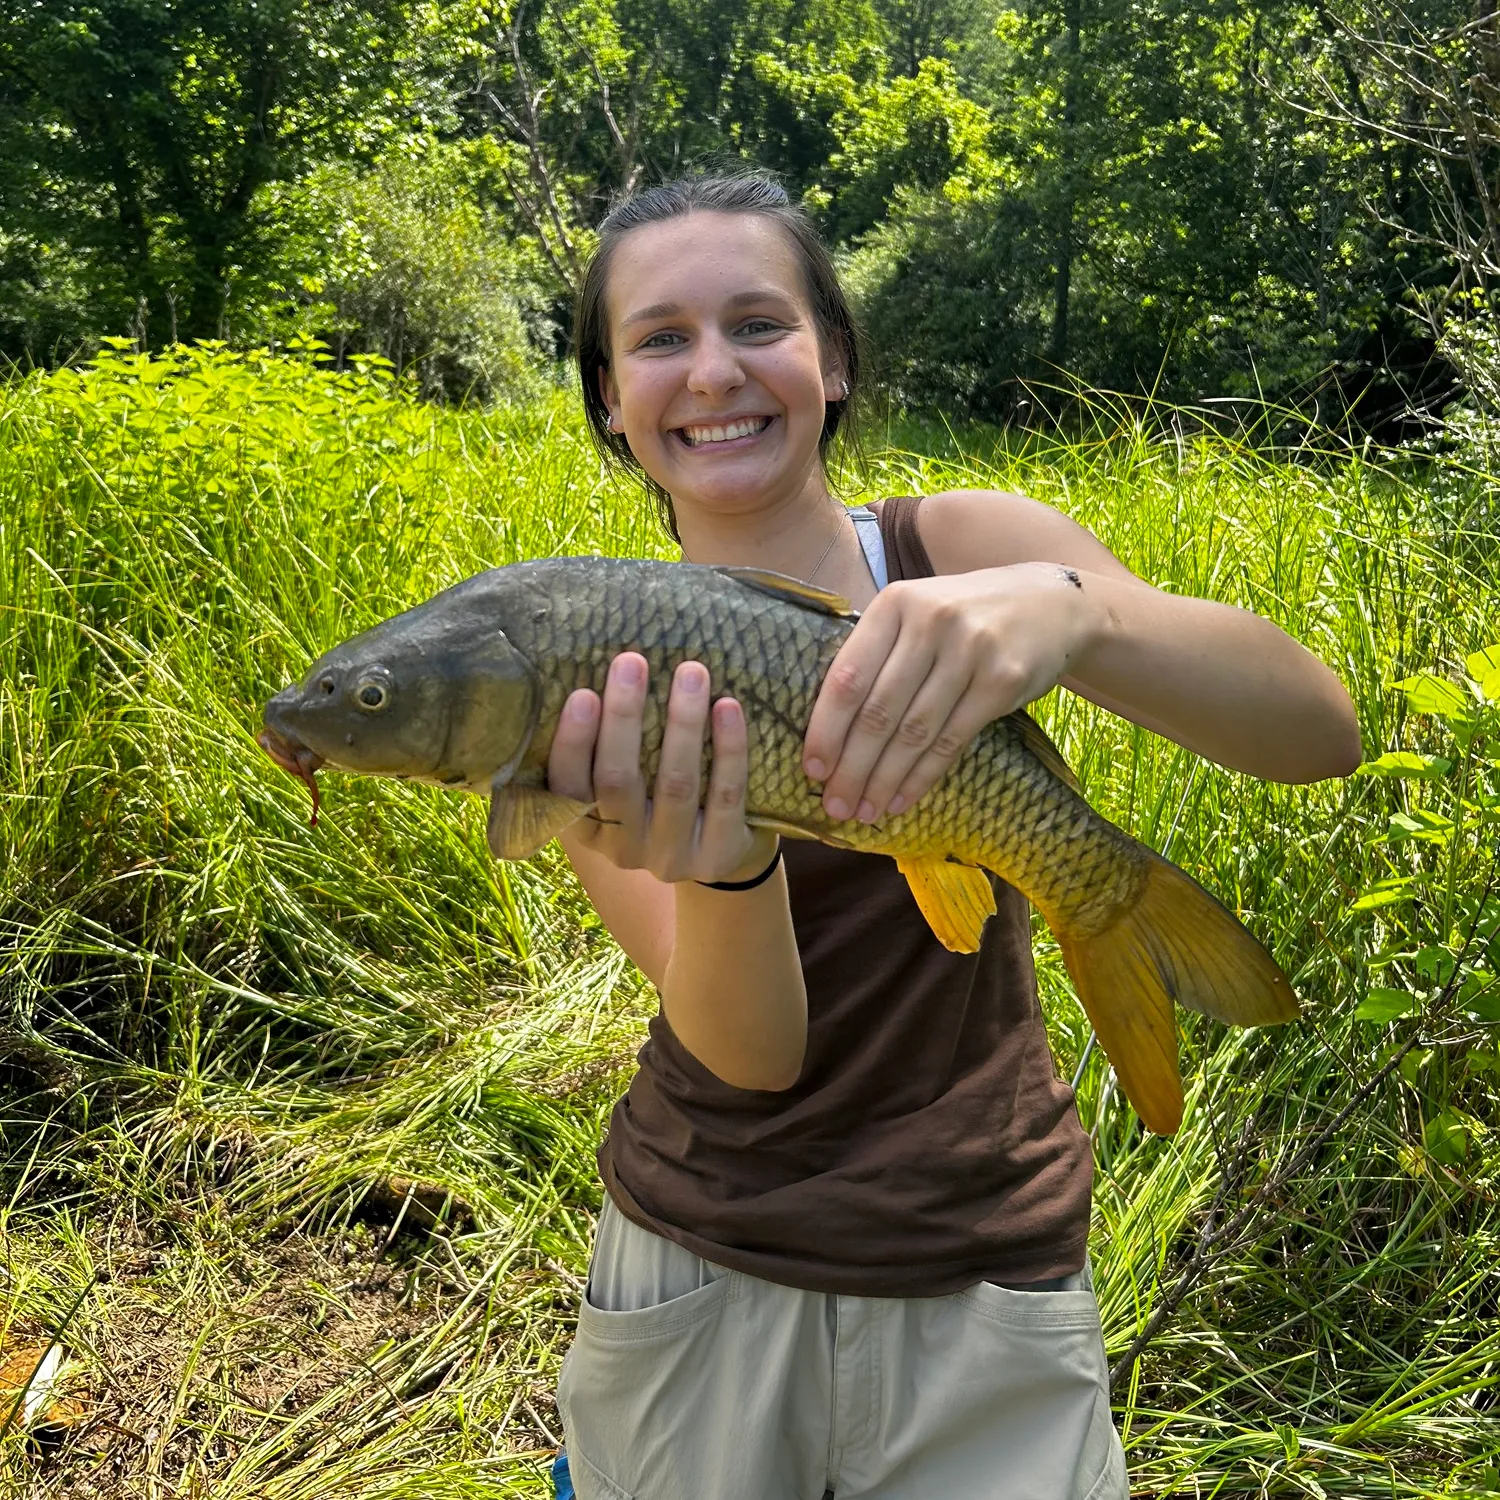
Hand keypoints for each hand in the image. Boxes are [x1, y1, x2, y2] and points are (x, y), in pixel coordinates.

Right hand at [548, 651, 778, 883]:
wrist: (715, 856)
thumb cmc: (654, 800)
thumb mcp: (618, 789)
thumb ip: (602, 748)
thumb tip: (593, 668)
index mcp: (587, 828)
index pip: (566, 788)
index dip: (572, 743)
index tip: (583, 694)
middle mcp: (623, 848)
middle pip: (617, 781)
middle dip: (624, 717)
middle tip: (631, 661)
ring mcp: (672, 855)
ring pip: (676, 784)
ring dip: (683, 723)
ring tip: (691, 672)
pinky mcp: (719, 854)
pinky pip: (725, 796)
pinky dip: (729, 749)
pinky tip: (727, 707)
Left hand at [801, 563, 1103, 822]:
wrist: (1050, 603)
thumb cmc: (965, 615)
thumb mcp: (917, 612)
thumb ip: (878, 653)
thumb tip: (828, 728)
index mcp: (895, 604)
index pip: (848, 677)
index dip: (826, 729)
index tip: (812, 769)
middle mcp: (930, 622)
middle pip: (878, 711)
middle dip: (851, 767)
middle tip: (834, 805)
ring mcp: (970, 651)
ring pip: (913, 732)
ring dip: (884, 780)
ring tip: (864, 810)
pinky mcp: (1002, 682)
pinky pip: (951, 741)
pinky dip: (922, 777)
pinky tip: (901, 799)